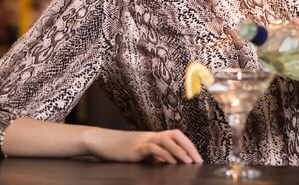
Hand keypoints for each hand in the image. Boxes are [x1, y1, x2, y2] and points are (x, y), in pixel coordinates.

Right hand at [85, 128, 202, 163]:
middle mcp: (150, 136)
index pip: (176, 136)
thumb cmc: (120, 149)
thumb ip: (155, 157)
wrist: (100, 141)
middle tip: (197, 161)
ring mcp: (142, 141)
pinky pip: (151, 148)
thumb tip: (170, 163)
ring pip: (165, 140)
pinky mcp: (134, 149)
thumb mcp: (141, 153)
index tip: (198, 158)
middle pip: (175, 135)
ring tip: (187, 162)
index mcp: (154, 137)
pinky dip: (162, 153)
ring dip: (179, 151)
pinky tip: (169, 161)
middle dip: (188, 147)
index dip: (189, 145)